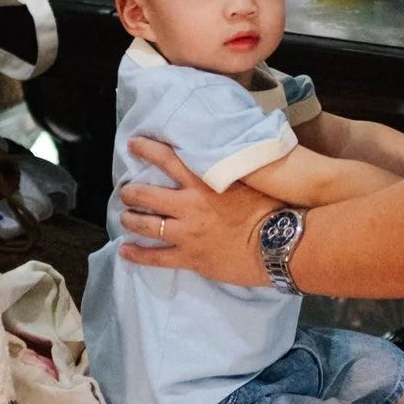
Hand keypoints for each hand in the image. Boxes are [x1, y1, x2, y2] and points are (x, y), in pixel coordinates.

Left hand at [117, 137, 273, 287]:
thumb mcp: (250, 179)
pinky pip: (156, 258)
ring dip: (131, 220)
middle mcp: (189, 206)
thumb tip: (223, 157)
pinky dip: (137, 255)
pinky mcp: (190, 258)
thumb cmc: (271, 209)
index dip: (147, 150)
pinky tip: (125, 251)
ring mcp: (187, 234)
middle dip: (131, 193)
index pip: (167, 160)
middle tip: (126, 192)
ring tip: (125, 218)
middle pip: (147, 195)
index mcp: (204, 182)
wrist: (279, 245)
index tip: (133, 144)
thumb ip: (230, 169)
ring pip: (147, 225)